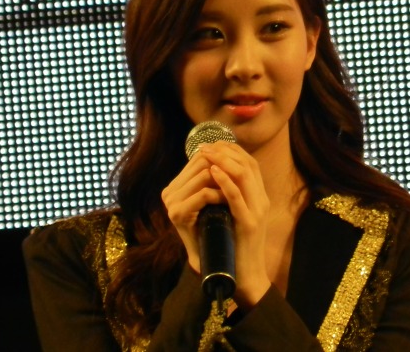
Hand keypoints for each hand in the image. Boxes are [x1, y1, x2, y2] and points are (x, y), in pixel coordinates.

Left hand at [161, 141, 271, 307]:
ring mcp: (257, 211)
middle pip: (248, 164)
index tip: (212, 144)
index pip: (250, 164)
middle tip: (204, 146)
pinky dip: (225, 181)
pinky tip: (212, 172)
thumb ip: (230, 199)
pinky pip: (237, 197)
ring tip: (205, 154)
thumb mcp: (234, 217)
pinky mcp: (248, 224)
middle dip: (225, 151)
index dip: (232, 150)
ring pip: (245, 175)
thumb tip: (210, 180)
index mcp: (260, 198)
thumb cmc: (235, 248)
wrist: (246, 277)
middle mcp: (262, 200)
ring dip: (223, 161)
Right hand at [161, 145, 226, 273]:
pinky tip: (231, 201)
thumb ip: (215, 176)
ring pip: (204, 175)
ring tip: (238, 189)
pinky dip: (220, 195)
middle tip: (241, 178)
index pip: (199, 157)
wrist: (216, 262)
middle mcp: (169, 192)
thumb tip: (230, 148)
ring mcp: (171, 203)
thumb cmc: (219, 227)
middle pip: (201, 162)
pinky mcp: (177, 214)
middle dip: (223, 167)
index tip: (238, 166)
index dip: (221, 157)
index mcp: (175, 185)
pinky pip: (204, 194)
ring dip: (224, 180)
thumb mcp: (216, 197)